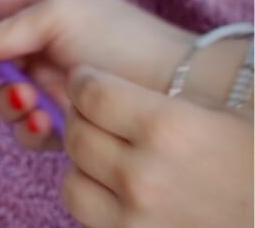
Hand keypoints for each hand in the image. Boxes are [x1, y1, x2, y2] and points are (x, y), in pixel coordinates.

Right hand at [0, 0, 191, 148]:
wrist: (178, 88)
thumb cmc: (121, 39)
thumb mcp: (58, 15)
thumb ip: (4, 27)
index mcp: (42, 8)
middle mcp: (43, 46)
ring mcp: (52, 85)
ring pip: (1, 98)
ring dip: (4, 101)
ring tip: (25, 101)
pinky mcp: (64, 122)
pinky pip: (27, 128)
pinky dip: (27, 126)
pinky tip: (43, 121)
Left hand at [61, 65, 252, 227]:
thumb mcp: (221, 114)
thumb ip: (158, 98)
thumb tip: (96, 82)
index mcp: (170, 128)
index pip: (91, 92)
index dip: (85, 81)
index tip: (89, 81)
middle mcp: (146, 175)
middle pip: (77, 133)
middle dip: (84, 119)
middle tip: (100, 116)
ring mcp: (138, 219)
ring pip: (73, 178)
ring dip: (85, 162)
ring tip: (110, 155)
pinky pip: (89, 215)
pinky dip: (97, 198)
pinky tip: (121, 189)